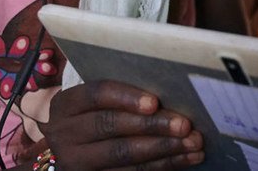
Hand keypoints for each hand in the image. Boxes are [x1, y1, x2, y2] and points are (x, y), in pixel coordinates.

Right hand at [43, 80, 203, 169]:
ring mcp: (76, 162)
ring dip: (164, 150)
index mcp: (66, 105)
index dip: (127, 97)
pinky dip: (162, 166)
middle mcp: (64, 134)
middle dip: (152, 126)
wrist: (77, 151)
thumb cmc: (97, 116)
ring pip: (123, 155)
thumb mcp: (98, 104)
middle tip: (185, 125)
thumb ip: (124, 96)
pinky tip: (184, 159)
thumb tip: (171, 94)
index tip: (155, 102)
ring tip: (193, 144)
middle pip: (111, 126)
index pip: (97, 95)